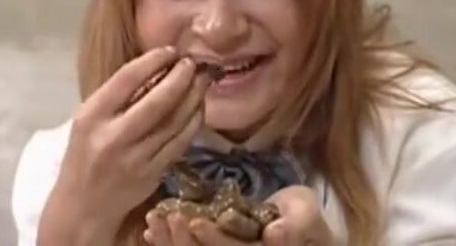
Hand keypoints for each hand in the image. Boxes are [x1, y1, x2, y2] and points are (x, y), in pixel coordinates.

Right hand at [38, 47, 212, 244]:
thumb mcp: (88, 121)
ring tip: (202, 81)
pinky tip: (198, 108)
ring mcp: (136, 157)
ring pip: (175, 121)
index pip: (126, 79)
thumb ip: (116, 97)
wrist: (83, 207)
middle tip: (194, 64)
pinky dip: (193, 122)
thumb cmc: (84, 156)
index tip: (170, 51)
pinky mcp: (152, 173)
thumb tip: (156, 69)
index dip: (153, 60)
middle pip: (158, 100)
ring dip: (193, 97)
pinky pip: (181, 142)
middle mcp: (113, 136)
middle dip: (181, 78)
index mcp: (91, 116)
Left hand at [143, 186, 333, 245]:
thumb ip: (298, 224)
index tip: (195, 221)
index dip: (216, 242)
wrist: (294, 226)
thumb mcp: (306, 213)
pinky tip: (149, 232)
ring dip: (170, 243)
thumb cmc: (301, 217)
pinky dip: (166, 244)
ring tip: (153, 219)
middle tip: (166, 216)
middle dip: (183, 242)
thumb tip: (276, 234)